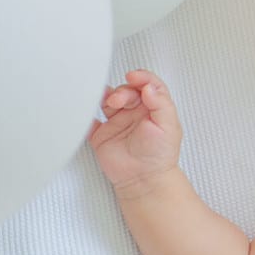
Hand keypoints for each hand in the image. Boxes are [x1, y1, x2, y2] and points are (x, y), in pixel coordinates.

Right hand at [88, 69, 182, 190]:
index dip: (141, 77)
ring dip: (106, 97)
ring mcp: (117, 122)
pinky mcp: (101, 134)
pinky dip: (86, 113)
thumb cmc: (159, 155)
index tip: (134, 76)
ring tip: (110, 103)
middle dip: (123, 90)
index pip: (147, 85)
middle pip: (127, 90)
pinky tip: (88, 109)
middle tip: (120, 99)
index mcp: (153, 108)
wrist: (144, 179)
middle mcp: (135, 112)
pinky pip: (89, 119)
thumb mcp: (168, 125)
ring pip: (107, 100)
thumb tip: (149, 86)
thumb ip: (160, 103)